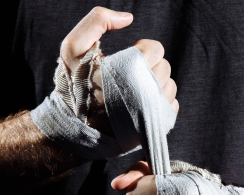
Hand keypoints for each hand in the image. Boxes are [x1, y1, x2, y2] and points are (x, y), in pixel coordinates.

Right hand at [60, 7, 178, 133]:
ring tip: (135, 89)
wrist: (73, 126)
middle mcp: (145, 92)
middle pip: (164, 67)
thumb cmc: (74, 85)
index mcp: (130, 69)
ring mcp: (152, 112)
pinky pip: (170, 107)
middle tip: (129, 74)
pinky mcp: (154, 126)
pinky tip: (142, 104)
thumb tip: (128, 18)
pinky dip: (160, 102)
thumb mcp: (73, 46)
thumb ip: (97, 21)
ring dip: (156, 84)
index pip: (156, 49)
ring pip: (169, 87)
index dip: (143, 49)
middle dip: (149, 67)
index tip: (129, 56)